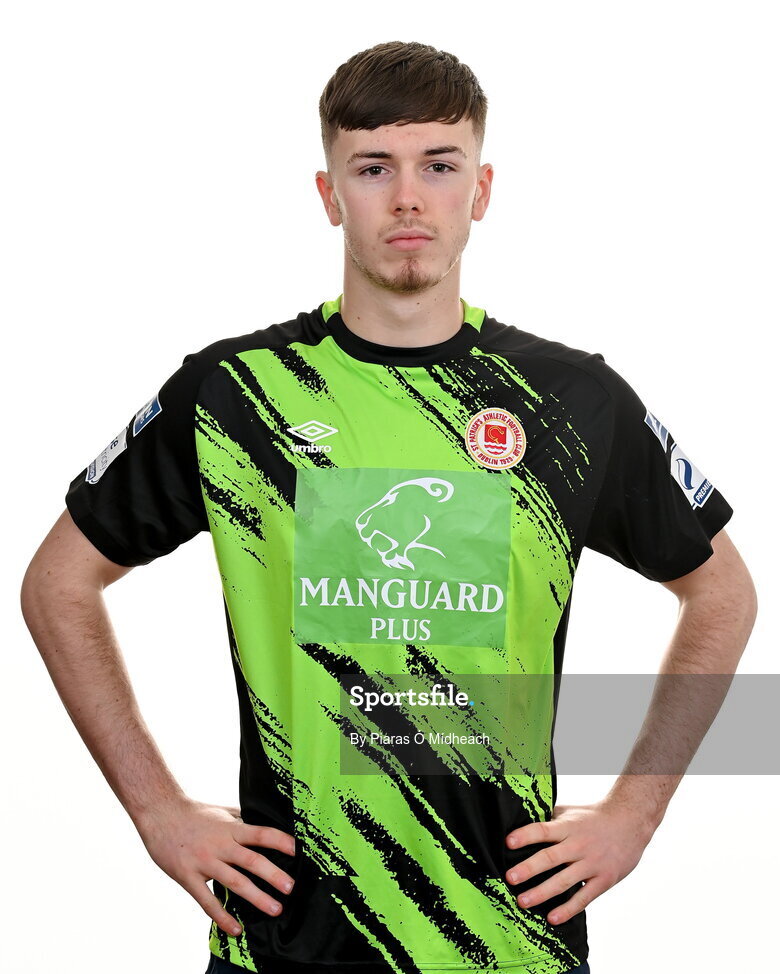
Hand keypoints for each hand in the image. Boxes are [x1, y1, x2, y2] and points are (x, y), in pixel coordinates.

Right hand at [136, 797, 295, 936]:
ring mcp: (204, 862)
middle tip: (291, 887)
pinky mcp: (188, 877)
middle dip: (273, 875)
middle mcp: (220, 845)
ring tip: (275, 909)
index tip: (297, 851)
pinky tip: (236, 929)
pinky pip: (208, 901)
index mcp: (230, 828)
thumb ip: (241, 820)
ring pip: (235, 883)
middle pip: (252, 860)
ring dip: (257, 897)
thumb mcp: (221, 811)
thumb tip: (263, 822)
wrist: (160, 813)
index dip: (280, 841)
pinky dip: (223, 917)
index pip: (260, 834)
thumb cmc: (193, 812)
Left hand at [504, 799, 652, 924]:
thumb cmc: (594, 817)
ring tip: (523, 901)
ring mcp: (592, 864)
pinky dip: (568, 909)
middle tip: (510, 878)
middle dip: (528, 869)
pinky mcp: (603, 880)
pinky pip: (583, 897)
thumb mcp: (570, 812)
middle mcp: (578, 845)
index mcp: (568, 826)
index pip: (543, 830)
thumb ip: (549, 819)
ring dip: (541, 892)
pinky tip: (552, 918)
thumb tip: (521, 821)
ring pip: (564, 881)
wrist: (630, 822)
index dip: (525, 836)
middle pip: (550, 858)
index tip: (508, 843)